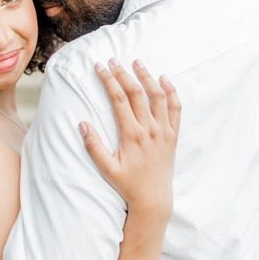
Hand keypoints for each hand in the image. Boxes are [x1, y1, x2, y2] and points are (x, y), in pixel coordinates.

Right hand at [80, 59, 180, 218]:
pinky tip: (163, 79)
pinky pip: (176, 108)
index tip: (100, 67)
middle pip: (137, 93)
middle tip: (113, 60)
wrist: (154, 198)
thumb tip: (82, 124)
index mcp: (132, 135)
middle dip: (124, 74)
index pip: (119, 99)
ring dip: (148, 77)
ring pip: (158, 96)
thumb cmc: (128, 184)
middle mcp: (150, 129)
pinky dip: (171, 91)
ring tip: (137, 63)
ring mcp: (164, 131)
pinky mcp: (173, 135)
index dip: (108, 80)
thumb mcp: (106, 169)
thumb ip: (93, 147)